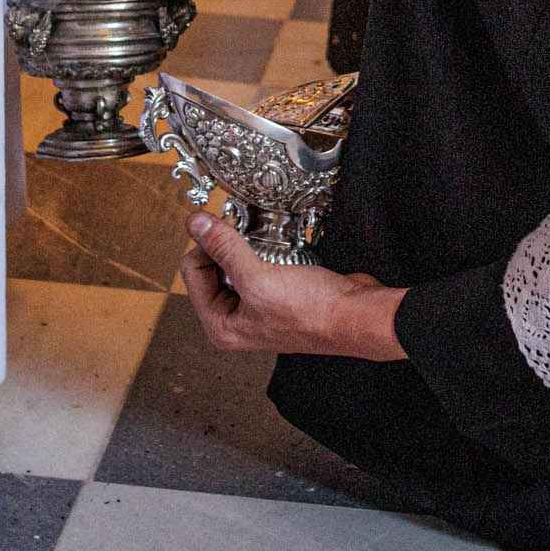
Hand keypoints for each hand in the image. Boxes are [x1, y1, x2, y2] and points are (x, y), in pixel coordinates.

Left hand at [180, 210, 406, 359]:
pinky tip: (281, 247)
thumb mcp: (259, 278)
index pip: (192, 272)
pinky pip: (259, 263)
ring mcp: (256, 306)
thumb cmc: (313, 312)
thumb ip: (224, 249)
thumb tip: (196, 225)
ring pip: (236, 262)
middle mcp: (234, 320)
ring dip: (249, 246)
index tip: (222, 224)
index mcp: (220, 326)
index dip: (206, 245)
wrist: (357, 315)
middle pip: (211, 267)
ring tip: (266, 242)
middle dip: (228, 246)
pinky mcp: (276, 293)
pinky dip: (268, 250)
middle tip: (246, 232)